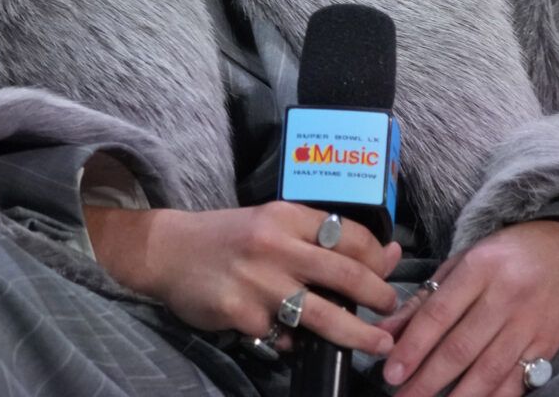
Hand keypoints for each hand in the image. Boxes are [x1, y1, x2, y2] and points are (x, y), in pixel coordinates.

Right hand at [85, 201, 401, 356]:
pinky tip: (295, 337)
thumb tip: (386, 252)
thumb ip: (322, 237)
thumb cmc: (227, 236)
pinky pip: (283, 335)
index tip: (388, 273)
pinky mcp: (241, 313)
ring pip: (324, 313)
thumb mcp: (273, 224)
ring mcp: (258, 282)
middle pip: (345, 273)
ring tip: (378, 342)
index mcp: (285, 215)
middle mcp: (274, 245)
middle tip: (392, 308)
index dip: (377, 257)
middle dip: (378, 295)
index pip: (348, 234)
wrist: (167, 251)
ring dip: (358, 333)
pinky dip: (295, 339)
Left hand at [377, 219, 558, 396]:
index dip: (413, 347)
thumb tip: (387, 332)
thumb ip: (424, 299)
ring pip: (488, 370)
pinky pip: (518, 381)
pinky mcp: (550, 345)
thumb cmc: (509, 255)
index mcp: (480, 268)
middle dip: (427, 379)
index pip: (439, 314)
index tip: (391, 372)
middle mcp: (506, 296)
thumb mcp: (464, 261)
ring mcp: (530, 323)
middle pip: (461, 347)